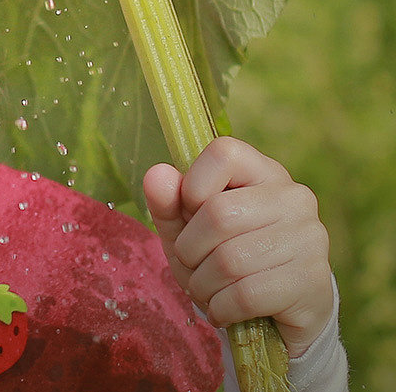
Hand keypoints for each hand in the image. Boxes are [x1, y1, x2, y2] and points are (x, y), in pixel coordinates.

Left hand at [143, 136, 333, 357]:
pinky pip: (247, 295)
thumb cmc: (224, 258)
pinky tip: (223, 309)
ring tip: (207, 290)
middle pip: (218, 214)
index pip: (223, 154)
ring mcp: (309, 238)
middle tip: (192, 265)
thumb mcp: (188, 229)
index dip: (192, 187)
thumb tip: (156, 173)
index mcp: (263, 171)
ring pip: (230, 261)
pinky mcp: (312, 281)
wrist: (276, 314)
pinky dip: (221, 308)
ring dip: (203, 285)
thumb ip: (169, 202)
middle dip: (189, 250)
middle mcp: (293, 197)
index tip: (190, 213)